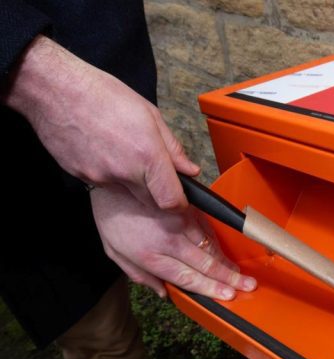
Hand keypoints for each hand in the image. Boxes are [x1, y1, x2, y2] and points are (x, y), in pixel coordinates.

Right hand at [2, 36, 197, 209]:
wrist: (54, 90)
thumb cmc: (102, 94)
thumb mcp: (150, 114)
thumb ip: (173, 147)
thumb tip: (189, 169)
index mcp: (146, 154)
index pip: (170, 201)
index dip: (179, 203)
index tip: (181, 198)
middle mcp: (123, 171)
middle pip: (150, 201)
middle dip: (157, 192)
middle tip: (154, 169)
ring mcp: (100, 176)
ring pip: (127, 192)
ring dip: (132, 181)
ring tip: (123, 150)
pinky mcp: (81, 176)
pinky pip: (104, 184)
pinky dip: (110, 174)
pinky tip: (105, 150)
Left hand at [90, 185, 256, 299]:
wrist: (110, 181)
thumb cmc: (111, 217)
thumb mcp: (114, 253)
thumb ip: (140, 276)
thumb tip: (164, 292)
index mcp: (150, 256)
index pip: (187, 278)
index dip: (210, 288)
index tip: (228, 295)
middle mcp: (169, 241)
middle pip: (205, 264)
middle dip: (229, 278)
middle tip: (247, 286)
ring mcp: (179, 223)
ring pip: (210, 246)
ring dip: (226, 261)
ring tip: (240, 273)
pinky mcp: (185, 207)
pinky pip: (207, 227)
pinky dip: (217, 241)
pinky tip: (224, 252)